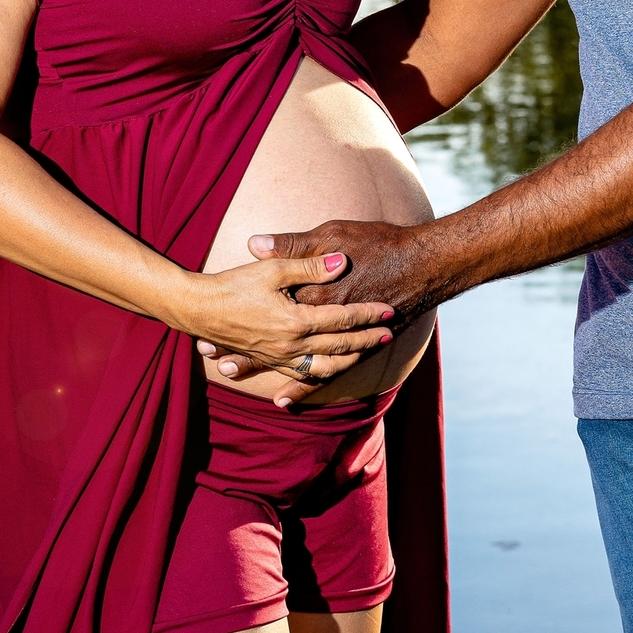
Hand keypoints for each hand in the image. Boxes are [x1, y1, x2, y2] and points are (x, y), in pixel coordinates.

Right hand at [189, 252, 394, 398]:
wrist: (198, 308)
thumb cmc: (234, 284)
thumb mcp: (273, 269)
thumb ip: (310, 266)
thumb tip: (341, 262)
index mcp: (296, 321)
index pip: (342, 319)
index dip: (368, 314)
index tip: (389, 310)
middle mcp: (291, 345)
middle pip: (339, 347)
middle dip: (366, 341)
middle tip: (388, 335)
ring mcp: (279, 358)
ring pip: (323, 369)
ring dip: (347, 362)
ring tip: (363, 355)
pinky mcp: (268, 362)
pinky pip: (298, 377)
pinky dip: (315, 381)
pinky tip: (323, 380)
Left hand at [197, 223, 435, 394]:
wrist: (423, 265)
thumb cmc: (379, 243)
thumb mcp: (332, 233)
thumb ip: (294, 246)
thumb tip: (255, 243)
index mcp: (313, 293)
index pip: (267, 305)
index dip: (236, 313)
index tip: (209, 319)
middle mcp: (322, 323)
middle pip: (273, 339)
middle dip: (240, 346)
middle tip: (210, 354)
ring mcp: (339, 339)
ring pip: (289, 360)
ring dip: (260, 367)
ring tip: (230, 371)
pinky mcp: (355, 349)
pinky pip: (323, 374)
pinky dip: (301, 387)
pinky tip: (284, 399)